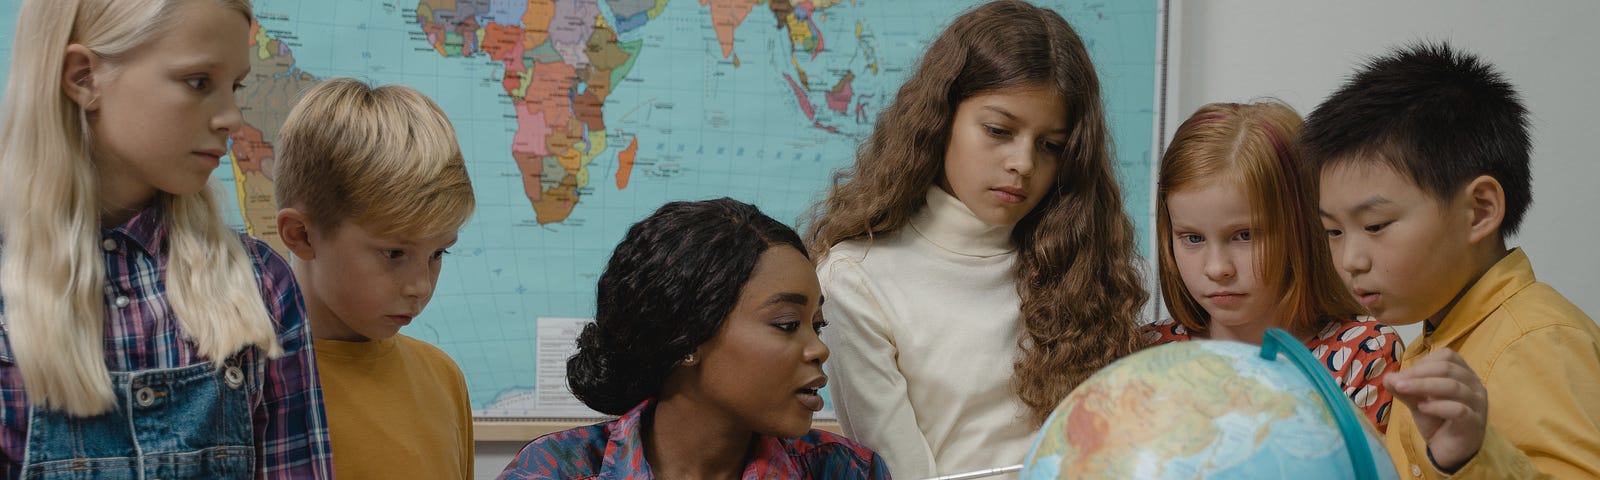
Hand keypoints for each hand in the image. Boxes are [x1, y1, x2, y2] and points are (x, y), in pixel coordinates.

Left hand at [1384, 348, 1486, 471]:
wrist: (1449, 450)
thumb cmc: (1437, 420)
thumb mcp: (1417, 401)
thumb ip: (1405, 388)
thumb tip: (1388, 377)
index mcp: (1463, 374)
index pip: (1447, 356)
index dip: (1423, 362)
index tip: (1404, 374)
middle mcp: (1475, 385)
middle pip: (1448, 369)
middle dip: (1418, 373)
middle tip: (1397, 381)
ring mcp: (1478, 404)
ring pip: (1453, 387)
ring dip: (1423, 386)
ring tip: (1402, 390)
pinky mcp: (1474, 423)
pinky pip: (1459, 410)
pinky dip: (1437, 406)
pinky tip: (1421, 408)